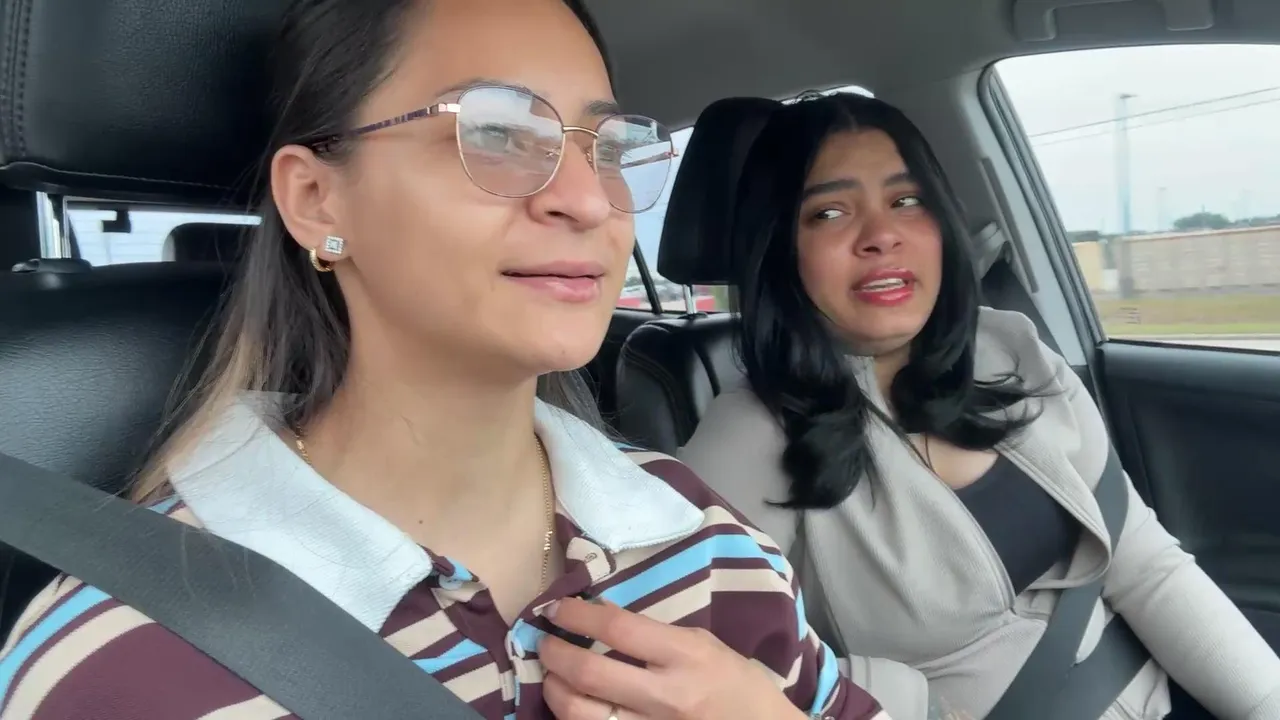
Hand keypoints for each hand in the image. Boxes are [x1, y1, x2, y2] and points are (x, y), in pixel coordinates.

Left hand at [538, 597, 806, 719]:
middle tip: (545, 642)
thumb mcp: (704, 645)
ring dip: (555, 691)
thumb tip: (601, 618)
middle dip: (554, 653)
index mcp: (685, 657)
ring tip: (553, 676)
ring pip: (582, 715)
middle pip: (590, 673)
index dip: (577, 615)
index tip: (556, 608)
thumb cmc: (737, 684)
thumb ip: (655, 635)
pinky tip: (572, 706)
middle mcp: (666, 696)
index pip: (618, 628)